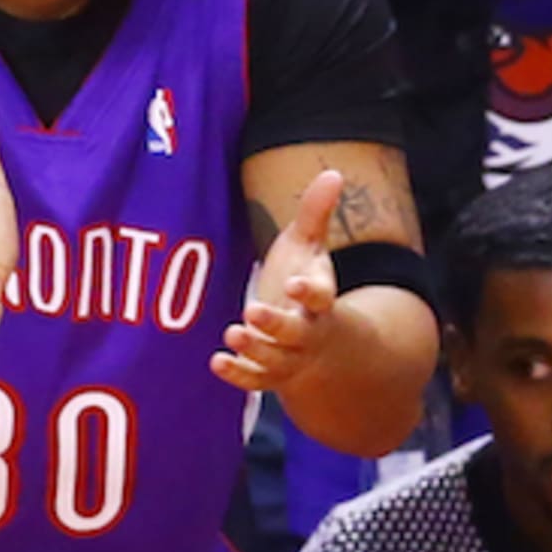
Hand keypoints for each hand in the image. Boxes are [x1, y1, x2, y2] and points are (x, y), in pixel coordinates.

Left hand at [212, 170, 343, 391]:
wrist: (315, 337)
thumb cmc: (305, 282)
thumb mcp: (310, 247)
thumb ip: (317, 213)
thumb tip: (333, 172)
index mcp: (320, 300)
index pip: (321, 298)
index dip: (310, 291)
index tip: (296, 283)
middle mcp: (307, 332)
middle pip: (296, 333)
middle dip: (276, 325)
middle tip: (251, 311)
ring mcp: (289, 356)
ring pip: (276, 361)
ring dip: (255, 351)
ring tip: (231, 334)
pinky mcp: (269, 373)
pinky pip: (257, 380)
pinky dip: (240, 374)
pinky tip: (217, 362)